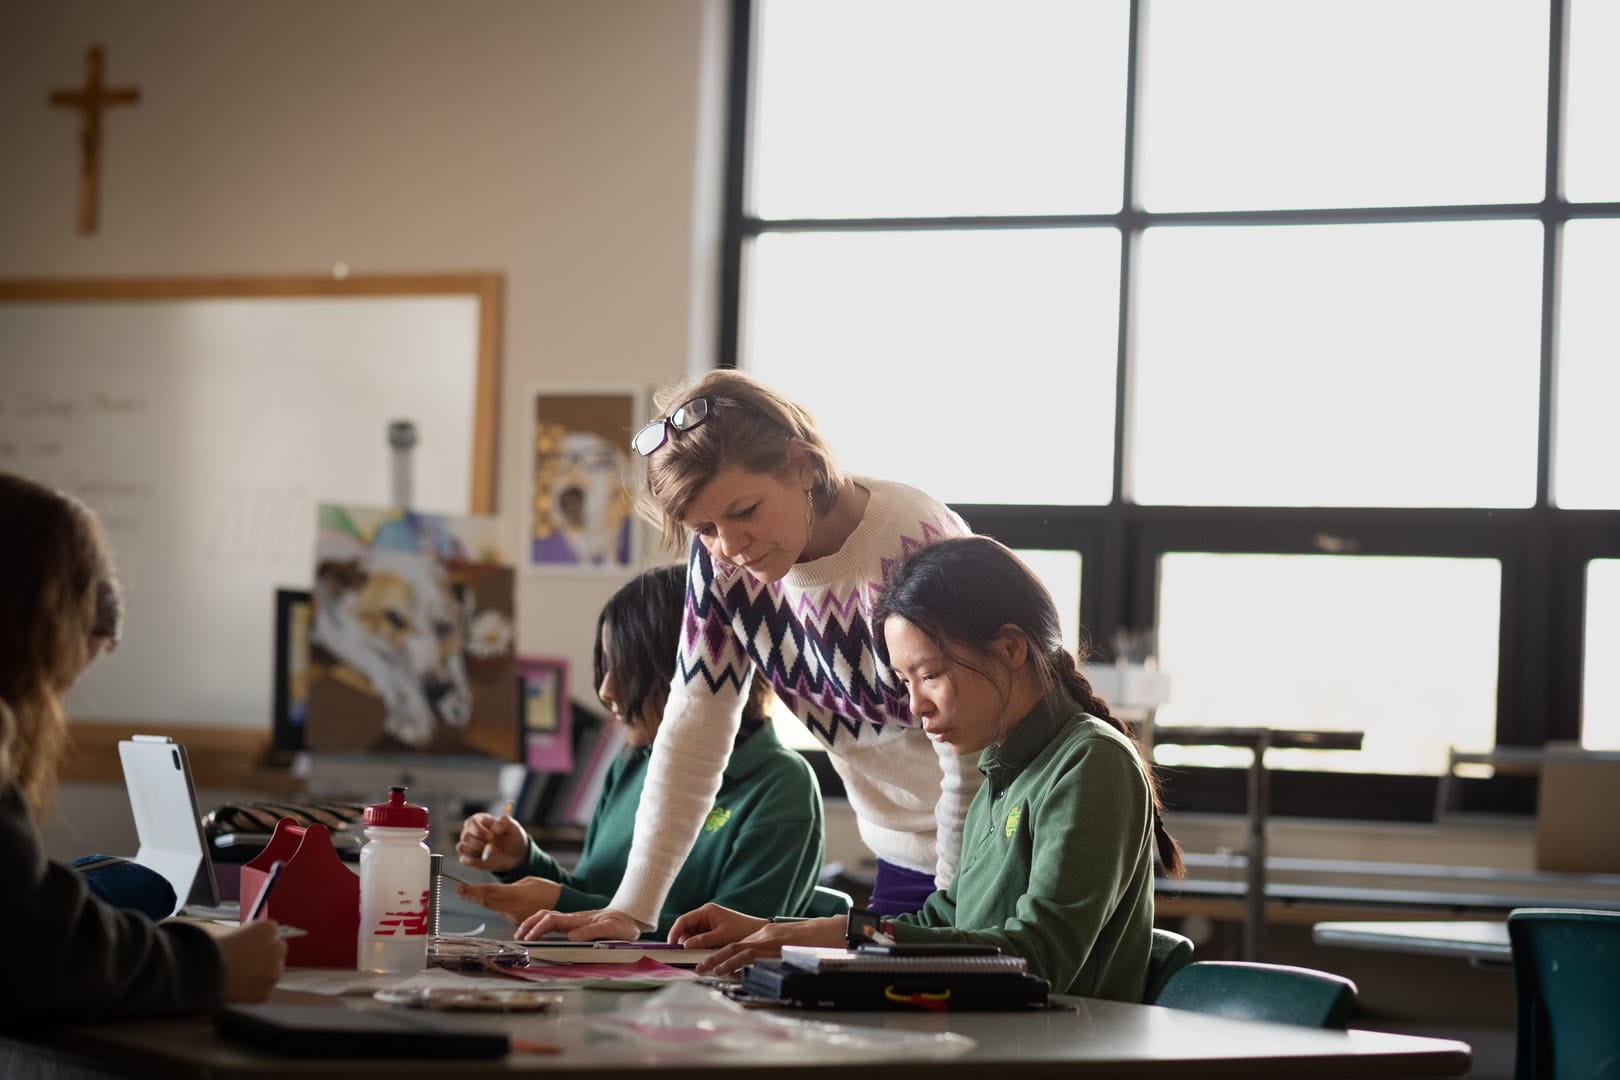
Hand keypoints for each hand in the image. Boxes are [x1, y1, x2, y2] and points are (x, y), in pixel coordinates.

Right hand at [215, 920, 286, 1002]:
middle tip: (245, 964)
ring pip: (272, 973)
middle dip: (264, 957)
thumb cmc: (208, 950)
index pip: (273, 934)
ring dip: (260, 975)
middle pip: (277, 952)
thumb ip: (245, 934)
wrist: (200, 971)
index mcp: (267, 929)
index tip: (249, 948)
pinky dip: (252, 992)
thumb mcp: (227, 931)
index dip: (259, 942)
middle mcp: (276, 948)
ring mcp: (273, 971)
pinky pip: (263, 991)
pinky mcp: (266, 992)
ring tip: (238, 977)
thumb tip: (247, 941)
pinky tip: (237, 988)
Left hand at [455, 877, 560, 923]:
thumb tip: (497, 891)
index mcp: (515, 895)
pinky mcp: (516, 922)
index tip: (461, 887)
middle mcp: (512, 908)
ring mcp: (514, 917)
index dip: (473, 891)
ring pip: (493, 908)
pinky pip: (501, 912)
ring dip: (481, 900)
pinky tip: (486, 900)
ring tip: (469, 893)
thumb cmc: (547, 890)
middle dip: (472, 896)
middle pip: (487, 902)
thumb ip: (510, 887)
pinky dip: (493, 906)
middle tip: (460, 891)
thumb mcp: (528, 881)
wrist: (563, 906)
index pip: (489, 892)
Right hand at [456, 811, 527, 871]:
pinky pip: (464, 859)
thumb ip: (506, 822)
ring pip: (462, 847)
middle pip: (465, 835)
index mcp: (481, 820)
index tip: (491, 836)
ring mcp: (469, 845)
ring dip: (475, 851)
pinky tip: (484, 859)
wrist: (514, 854)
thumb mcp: (514, 828)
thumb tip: (495, 827)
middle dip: (478, 842)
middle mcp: (471, 831)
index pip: (471, 822)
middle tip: (491, 845)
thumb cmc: (512, 837)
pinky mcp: (469, 858)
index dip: (478, 830)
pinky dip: (473, 861)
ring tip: (490, 852)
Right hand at [515, 907, 644, 941]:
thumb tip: (571, 937)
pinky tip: (538, 935)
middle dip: (529, 924)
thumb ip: (594, 932)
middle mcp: (573, 919)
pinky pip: (554, 923)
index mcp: (579, 920)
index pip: (552, 920)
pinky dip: (541, 927)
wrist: (631, 917)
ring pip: (548, 918)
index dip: (538, 928)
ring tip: (522, 936)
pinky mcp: (576, 925)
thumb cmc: (623, 925)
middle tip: (518, 937)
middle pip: (544, 916)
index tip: (528, 938)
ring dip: (533, 924)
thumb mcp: (613, 929)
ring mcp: (574, 921)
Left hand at [669, 905, 844, 976]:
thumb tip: (753, 967)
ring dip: (720, 961)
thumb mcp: (786, 943)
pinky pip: (753, 957)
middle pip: (733, 945)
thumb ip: (769, 951)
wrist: (830, 932)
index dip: (722, 953)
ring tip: (706, 970)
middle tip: (698, 966)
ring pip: (739, 950)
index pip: (739, 943)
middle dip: (713, 956)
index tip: (709, 962)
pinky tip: (727, 970)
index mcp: (766, 935)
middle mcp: (765, 936)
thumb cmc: (811, 940)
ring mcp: (770, 943)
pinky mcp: (777, 950)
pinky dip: (737, 963)